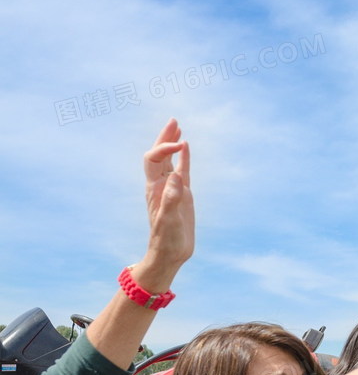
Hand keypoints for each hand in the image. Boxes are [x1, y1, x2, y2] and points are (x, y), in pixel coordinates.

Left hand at [138, 119, 193, 284]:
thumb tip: (175, 175)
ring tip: (178, 128)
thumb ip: (171, 199)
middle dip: (164, 137)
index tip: (181, 144)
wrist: (170, 253)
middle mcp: (160, 184)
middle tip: (174, 122)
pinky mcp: (182, 194)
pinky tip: (187, 147)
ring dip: (171, 143)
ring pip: (169, 160)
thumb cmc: (167, 240)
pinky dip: (184, 158)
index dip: (165, 148)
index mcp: (155, 188)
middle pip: (158, 155)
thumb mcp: (169, 220)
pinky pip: (182, 171)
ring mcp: (171, 188)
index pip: (154, 159)